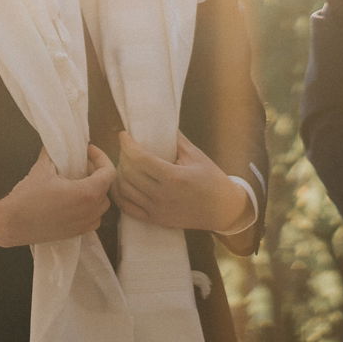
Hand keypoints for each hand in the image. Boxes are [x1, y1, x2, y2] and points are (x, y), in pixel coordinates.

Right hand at [0, 144, 113, 248]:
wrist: (11, 224)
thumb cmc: (27, 197)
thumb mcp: (42, 169)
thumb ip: (54, 153)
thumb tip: (57, 143)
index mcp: (87, 193)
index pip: (109, 172)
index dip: (101, 157)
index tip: (88, 152)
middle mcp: (91, 210)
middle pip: (106, 187)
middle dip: (96, 173)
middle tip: (80, 165)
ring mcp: (85, 224)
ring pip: (101, 204)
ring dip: (94, 191)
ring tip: (77, 183)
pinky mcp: (76, 233)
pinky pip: (93, 218)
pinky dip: (89, 208)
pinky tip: (73, 201)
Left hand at [113, 130, 248, 232]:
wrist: (223, 210)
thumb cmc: (212, 180)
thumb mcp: (196, 156)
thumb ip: (176, 139)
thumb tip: (159, 122)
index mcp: (174, 178)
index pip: (140, 159)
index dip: (127, 144)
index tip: (124, 135)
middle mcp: (162, 195)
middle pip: (129, 172)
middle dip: (123, 155)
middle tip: (127, 147)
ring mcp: (157, 210)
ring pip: (124, 189)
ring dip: (120, 173)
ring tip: (125, 163)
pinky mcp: (155, 220)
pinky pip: (127, 207)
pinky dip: (119, 193)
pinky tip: (122, 182)